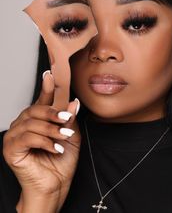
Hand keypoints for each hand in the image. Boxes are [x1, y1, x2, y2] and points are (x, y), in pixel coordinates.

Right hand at [3, 71, 80, 211]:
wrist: (55, 185)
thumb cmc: (61, 162)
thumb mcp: (70, 136)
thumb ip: (69, 120)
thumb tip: (72, 102)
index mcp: (37, 121)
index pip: (41, 101)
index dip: (46, 88)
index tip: (50, 74)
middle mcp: (23, 125)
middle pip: (34, 109)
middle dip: (52, 113)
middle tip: (66, 119)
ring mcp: (15, 137)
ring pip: (31, 123)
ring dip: (51, 130)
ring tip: (63, 138)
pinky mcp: (11, 149)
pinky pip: (27, 138)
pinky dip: (44, 141)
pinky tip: (54, 148)